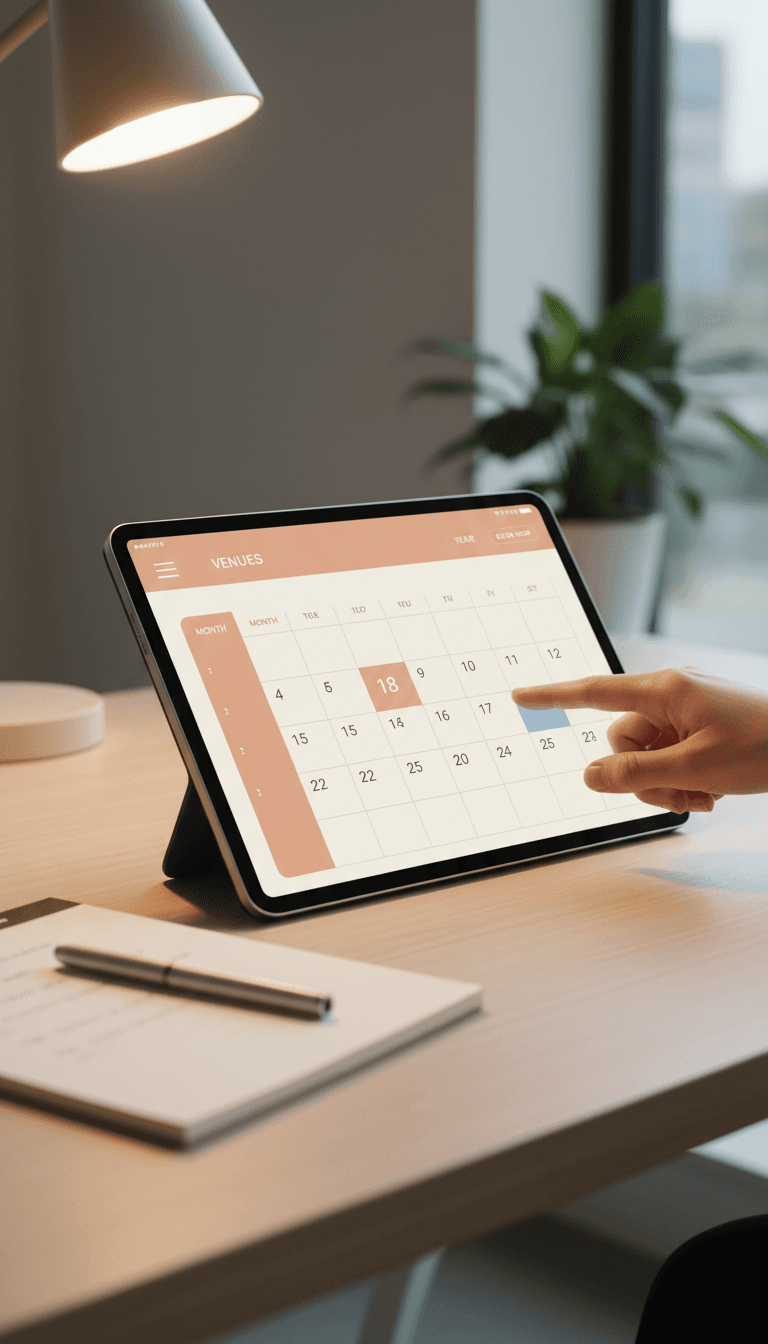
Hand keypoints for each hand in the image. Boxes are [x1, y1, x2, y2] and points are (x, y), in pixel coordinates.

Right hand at [513, 669, 767, 813]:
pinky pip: (670, 755)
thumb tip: (590, 775)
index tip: (521, 695)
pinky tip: (712, 790)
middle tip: (678, 792)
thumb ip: (635, 774)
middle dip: (640, 774)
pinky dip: (683, 778)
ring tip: (702, 794)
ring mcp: (687, 709)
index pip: (594, 692)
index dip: (553, 697)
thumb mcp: (694, 769)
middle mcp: (671, 693)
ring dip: (665, 782)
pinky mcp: (701, 725)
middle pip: (622, 739)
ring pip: (645, 754)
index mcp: (665, 689)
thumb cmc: (763, 747)